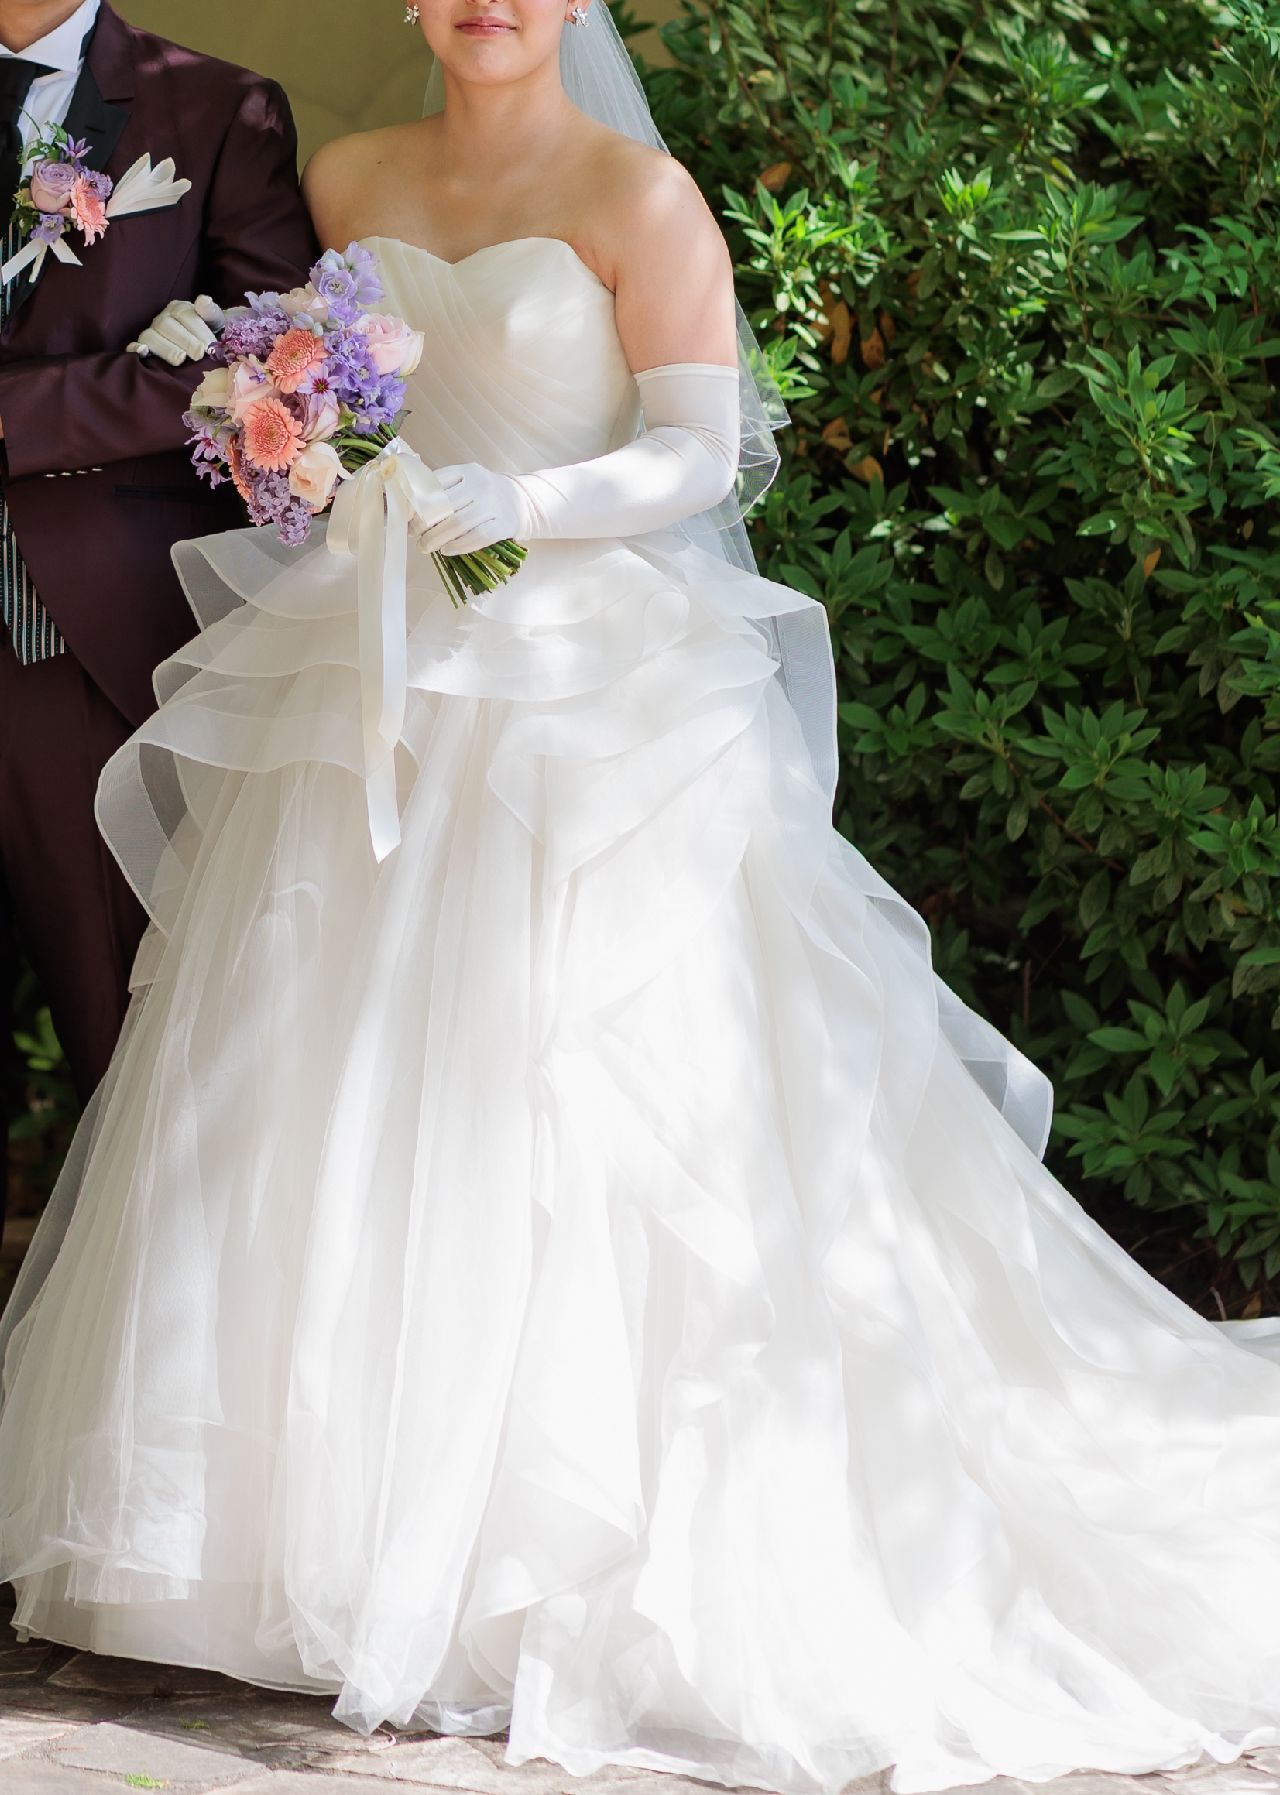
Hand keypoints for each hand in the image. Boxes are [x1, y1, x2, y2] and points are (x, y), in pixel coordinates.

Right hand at [126, 298, 218, 367]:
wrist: (204, 351)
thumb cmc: (209, 337)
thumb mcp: (216, 324)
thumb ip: (211, 312)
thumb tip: (203, 300)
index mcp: (180, 309)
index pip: (185, 315)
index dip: (198, 330)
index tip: (211, 346)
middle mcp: (163, 319)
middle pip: (167, 325)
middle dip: (185, 341)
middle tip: (199, 354)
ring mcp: (151, 333)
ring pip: (150, 336)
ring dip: (166, 348)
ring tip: (180, 360)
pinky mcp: (142, 348)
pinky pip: (132, 346)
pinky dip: (136, 348)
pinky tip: (143, 352)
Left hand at [413, 462, 533, 556]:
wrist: (522, 502)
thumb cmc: (483, 495)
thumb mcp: (464, 482)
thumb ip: (441, 489)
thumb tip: (409, 511)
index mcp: (466, 471)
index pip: (434, 484)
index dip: (416, 503)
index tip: (407, 517)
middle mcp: (480, 485)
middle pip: (444, 506)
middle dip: (423, 523)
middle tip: (415, 535)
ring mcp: (493, 505)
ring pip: (458, 523)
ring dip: (436, 538)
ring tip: (425, 546)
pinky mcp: (503, 525)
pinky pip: (477, 537)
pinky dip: (458, 546)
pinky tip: (446, 550)